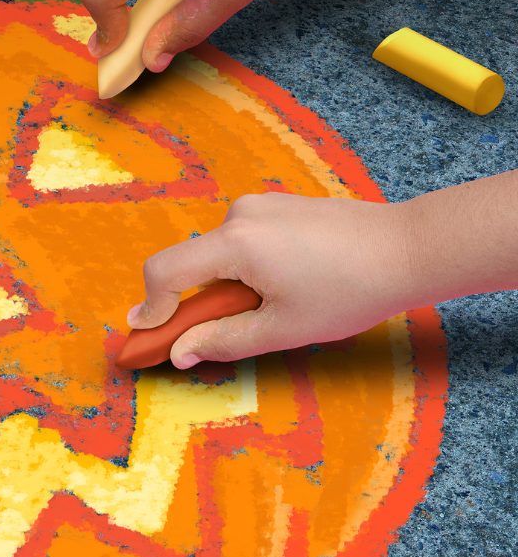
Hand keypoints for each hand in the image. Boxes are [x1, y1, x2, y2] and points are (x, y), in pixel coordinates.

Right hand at [127, 192, 416, 366]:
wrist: (409, 248)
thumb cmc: (350, 291)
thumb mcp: (282, 329)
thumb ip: (222, 341)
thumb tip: (179, 353)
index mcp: (235, 243)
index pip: (164, 272)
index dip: (150, 308)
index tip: (147, 336)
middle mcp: (240, 214)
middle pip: (192, 263)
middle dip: (196, 301)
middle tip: (217, 334)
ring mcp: (261, 204)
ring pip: (218, 253)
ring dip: (225, 284)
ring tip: (272, 306)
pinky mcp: (279, 204)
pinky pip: (242, 240)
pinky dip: (244, 267)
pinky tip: (287, 284)